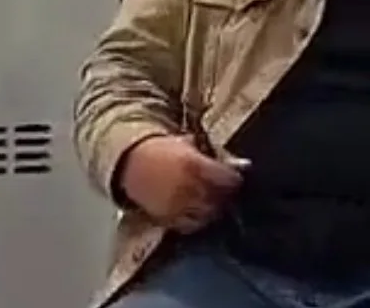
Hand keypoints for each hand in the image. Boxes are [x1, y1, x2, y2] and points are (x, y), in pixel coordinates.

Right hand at [118, 135, 245, 232]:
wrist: (131, 160)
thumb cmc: (162, 149)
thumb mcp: (186, 145)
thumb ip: (209, 156)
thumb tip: (238, 165)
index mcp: (193, 165)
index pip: (228, 179)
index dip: (233, 179)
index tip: (233, 178)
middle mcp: (188, 187)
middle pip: (220, 198)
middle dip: (224, 194)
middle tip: (223, 189)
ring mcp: (179, 206)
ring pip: (209, 214)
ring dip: (212, 208)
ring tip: (210, 199)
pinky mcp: (169, 219)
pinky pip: (192, 225)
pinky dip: (197, 219)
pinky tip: (196, 209)